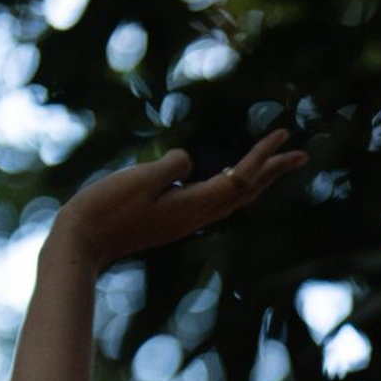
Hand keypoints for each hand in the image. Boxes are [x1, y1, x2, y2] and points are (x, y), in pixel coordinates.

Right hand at [43, 126, 306, 272]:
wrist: (80, 244)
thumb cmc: (104, 209)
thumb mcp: (139, 181)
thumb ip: (169, 168)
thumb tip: (187, 161)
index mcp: (192, 206)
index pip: (240, 179)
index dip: (264, 157)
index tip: (284, 136)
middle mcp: (194, 216)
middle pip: (245, 192)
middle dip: (273, 171)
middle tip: (300, 153)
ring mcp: (183, 220)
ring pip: (232, 198)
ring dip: (256, 179)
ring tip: (274, 164)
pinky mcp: (171, 219)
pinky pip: (214, 200)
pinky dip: (232, 186)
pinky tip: (230, 180)